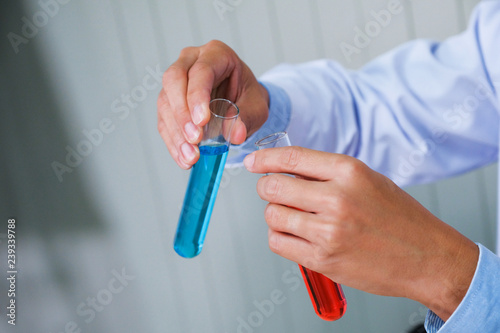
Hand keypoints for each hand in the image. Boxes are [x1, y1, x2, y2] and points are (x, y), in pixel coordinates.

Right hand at [157, 40, 268, 168]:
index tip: (202, 121)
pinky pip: (164, 120)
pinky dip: (173, 142)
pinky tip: (184, 158)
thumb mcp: (257, 106)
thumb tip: (235, 134)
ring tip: (191, 156)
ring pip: (165, 102)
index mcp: (216, 54)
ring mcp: (176, 81)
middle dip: (182, 113)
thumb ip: (247, 118)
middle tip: (195, 139)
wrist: (241, 101)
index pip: (201, 71)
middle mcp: (190, 61)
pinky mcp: (169, 102)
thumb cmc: (248, 97)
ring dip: (176, 133)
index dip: (197, 96)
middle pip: (173, 80)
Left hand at [244, 146, 478, 320]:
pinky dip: (280, 237)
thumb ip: (328, 174)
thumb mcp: (369, 181)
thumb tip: (288, 170)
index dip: (266, 158)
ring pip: (272, 215)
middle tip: (274, 191)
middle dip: (267, 188)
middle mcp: (337, 199)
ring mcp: (329, 232)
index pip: (292, 158)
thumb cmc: (400, 219)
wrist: (427, 258)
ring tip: (291, 216)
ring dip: (275, 214)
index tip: (254, 162)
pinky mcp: (323, 260)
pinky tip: (295, 235)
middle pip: (274, 187)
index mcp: (350, 172)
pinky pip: (278, 243)